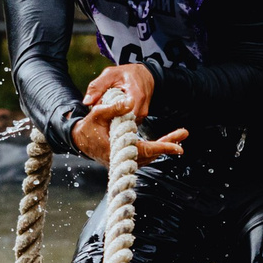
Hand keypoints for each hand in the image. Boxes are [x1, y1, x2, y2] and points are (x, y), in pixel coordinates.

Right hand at [72, 103, 186, 166]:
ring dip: (164, 146)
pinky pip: (145, 155)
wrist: (79, 139)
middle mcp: (121, 159)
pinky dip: (156, 148)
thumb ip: (113, 108)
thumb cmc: (87, 127)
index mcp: (115, 149)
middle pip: (151, 155)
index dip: (161, 148)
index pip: (144, 150)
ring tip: (179, 135)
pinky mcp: (125, 158)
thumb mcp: (97, 113)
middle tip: (184, 133)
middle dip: (169, 145)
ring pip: (149, 156)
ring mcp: (124, 160)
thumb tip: (130, 102)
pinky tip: (166, 141)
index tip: (177, 147)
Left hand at [82, 62, 155, 121]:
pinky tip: (116, 112)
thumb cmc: (126, 73)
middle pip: (124, 121)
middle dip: (111, 119)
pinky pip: (129, 122)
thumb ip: (97, 87)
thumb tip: (86, 102)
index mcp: (135, 95)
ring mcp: (143, 114)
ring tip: (109, 112)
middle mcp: (142, 107)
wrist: (144, 75)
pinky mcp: (141, 117)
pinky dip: (121, 119)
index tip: (100, 114)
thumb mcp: (110, 74)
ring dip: (116, 119)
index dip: (109, 116)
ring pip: (126, 123)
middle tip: (102, 114)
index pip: (123, 114)